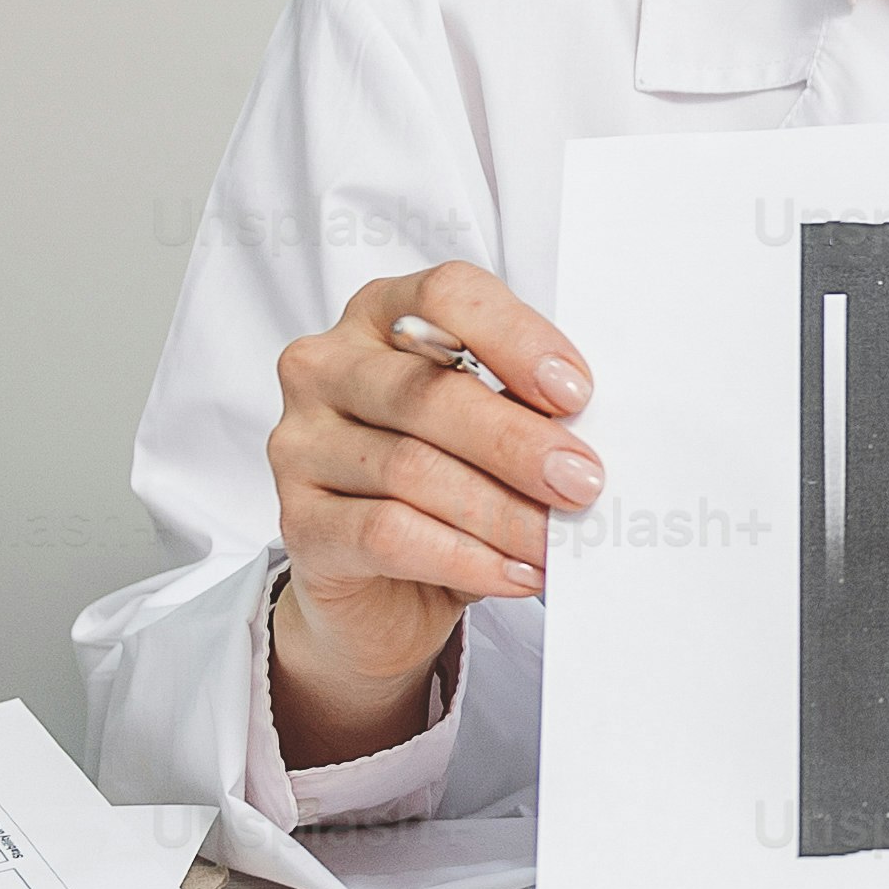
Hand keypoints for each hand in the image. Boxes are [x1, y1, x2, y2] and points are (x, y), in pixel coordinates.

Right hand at [268, 262, 595, 762]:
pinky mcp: (298, 523)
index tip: (576, 394)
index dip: (516, 338)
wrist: (381, 592)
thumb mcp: (488, 435)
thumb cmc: (444, 490)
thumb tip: (590, 435)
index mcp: (378, 316)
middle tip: (583, 482)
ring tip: (556, 543)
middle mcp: (326, 367)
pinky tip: (514, 573)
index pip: (446, 295)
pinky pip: (387, 534)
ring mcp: (300, 444)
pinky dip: (464, 557)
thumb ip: (523, 411)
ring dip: (501, 512)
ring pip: (411, 469)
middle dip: (518, 443)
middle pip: (428, 391)